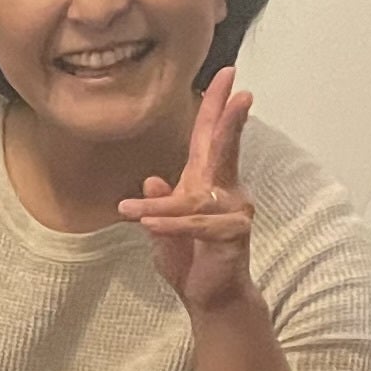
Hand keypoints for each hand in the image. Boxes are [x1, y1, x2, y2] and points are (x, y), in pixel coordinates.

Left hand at [124, 67, 255, 315]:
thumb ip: (160, 202)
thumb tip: (153, 179)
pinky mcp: (234, 234)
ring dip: (161, 207)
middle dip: (229, 119)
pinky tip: (151, 226)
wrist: (207, 296)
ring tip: (131, 212)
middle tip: (239, 90)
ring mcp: (233, 211)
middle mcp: (225, 189)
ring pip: (195, 197)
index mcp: (205, 180)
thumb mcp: (162, 226)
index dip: (216, 106)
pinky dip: (173, 226)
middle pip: (225, 148)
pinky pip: (198, 224)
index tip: (225, 75)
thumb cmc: (187, 256)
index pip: (211, 137)